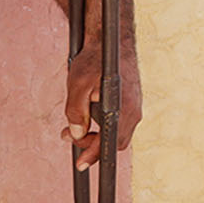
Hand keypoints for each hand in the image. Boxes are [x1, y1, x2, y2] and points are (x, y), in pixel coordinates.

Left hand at [65, 42, 141, 171]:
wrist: (111, 38)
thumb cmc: (95, 59)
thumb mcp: (77, 85)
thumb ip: (75, 113)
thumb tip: (76, 133)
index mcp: (124, 109)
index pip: (110, 144)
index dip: (93, 155)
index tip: (80, 164)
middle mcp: (134, 110)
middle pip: (114, 141)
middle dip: (91, 143)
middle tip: (68, 135)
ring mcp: (135, 105)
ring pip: (115, 130)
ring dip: (95, 132)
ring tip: (72, 124)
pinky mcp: (132, 100)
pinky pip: (118, 119)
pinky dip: (102, 122)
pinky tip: (87, 112)